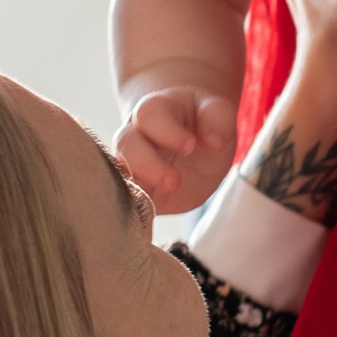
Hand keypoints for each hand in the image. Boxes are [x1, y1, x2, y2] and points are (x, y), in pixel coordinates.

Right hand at [114, 86, 236, 215]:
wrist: (194, 141)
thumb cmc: (203, 122)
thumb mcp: (216, 112)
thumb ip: (217, 119)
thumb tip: (215, 141)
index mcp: (155, 111)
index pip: (149, 115)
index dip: (167, 131)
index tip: (190, 146)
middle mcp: (135, 135)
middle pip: (126, 145)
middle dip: (147, 164)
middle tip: (174, 181)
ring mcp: (131, 164)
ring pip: (118, 174)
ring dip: (136, 190)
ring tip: (159, 203)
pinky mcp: (137, 191)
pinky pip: (127, 201)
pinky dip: (134, 213)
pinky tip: (145, 225)